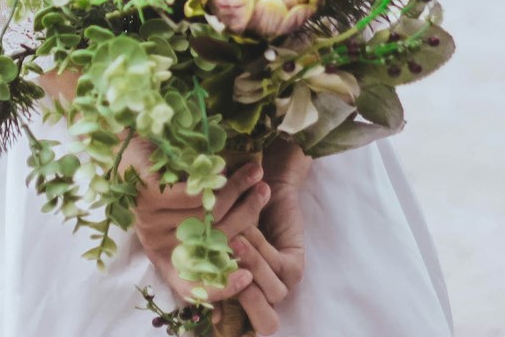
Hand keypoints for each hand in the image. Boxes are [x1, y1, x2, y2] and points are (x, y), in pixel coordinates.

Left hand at [122, 136, 270, 309]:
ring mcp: (149, 218)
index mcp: (162, 254)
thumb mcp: (180, 212)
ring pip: (207, 214)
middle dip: (246, 213)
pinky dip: (215, 181)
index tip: (248, 276)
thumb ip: (205, 228)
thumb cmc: (160, 180)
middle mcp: (155, 241)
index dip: (220, 288)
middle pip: (213, 239)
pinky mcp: (149, 194)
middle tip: (265, 191)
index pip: (189, 288)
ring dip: (236, 189)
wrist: (125, 143)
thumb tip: (247, 246)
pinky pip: (193, 195)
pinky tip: (224, 168)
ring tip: (255, 171)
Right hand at [225, 139, 310, 334]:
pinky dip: (261, 249)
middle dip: (246, 302)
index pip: (240, 323)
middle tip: (228, 274)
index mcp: (245, 296)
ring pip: (270, 293)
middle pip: (266, 323)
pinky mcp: (295, 265)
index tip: (209, 295)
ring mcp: (284, 282)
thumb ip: (211, 274)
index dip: (224, 311)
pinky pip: (278, 267)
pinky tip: (249, 231)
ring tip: (236, 241)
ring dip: (251, 265)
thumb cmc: (231, 212)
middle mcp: (267, 295)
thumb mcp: (215, 245)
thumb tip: (212, 319)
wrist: (264, 181)